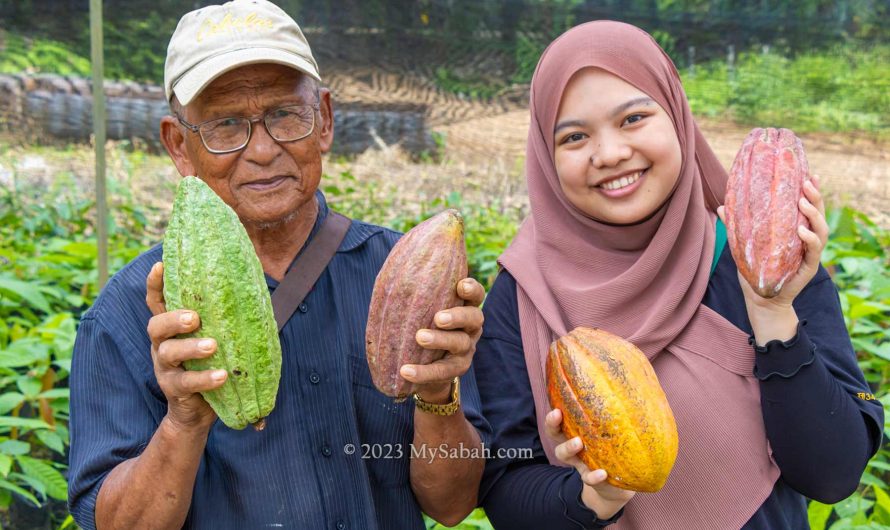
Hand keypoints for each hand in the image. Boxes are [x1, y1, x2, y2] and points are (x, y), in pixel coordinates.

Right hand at [146, 262, 225, 431]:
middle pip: (156, 325)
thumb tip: (254, 293)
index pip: (157, 302)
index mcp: (172, 328)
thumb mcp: (215, 339)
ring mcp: (165, 368)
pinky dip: (204, 379)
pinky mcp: (174, 389)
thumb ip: (224, 320)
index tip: (161, 265)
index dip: (155, 284)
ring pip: (169, 353)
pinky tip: (222, 376)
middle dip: (172, 318)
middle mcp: (163, 345)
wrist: (198, 412)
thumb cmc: (211, 365)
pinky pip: (186, 382)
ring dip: (190, 347)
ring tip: (211, 345)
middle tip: (193, 317)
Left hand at [400, 278, 484, 403]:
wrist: (425, 366)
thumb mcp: (421, 308)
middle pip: (474, 317)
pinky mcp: (457, 370)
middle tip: (438, 317)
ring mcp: (466, 349)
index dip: (472, 289)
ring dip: (440, 340)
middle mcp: (470, 327)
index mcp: (464, 307)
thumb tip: (396, 264)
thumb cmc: (420, 325)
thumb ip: (415, 292)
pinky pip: (443, 371)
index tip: (460, 285)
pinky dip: (424, 372)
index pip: (476, 295)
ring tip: (420, 337)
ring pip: (460, 343)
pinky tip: (406, 370)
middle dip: (458, 316)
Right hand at [545, 409, 634, 519]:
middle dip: (552, 424)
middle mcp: (575, 446)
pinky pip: (588, 478)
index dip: (554, 412)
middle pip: (555, 434)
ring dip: (568, 447)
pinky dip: (593, 476)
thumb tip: (633, 386)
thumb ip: (620, 413)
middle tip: (557, 415)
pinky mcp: (592, 479)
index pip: (561, 418)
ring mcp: (581, 463)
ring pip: (564, 455)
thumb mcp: (617, 430)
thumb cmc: (619, 449)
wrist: (620, 485)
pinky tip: (602, 473)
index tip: (557, 406)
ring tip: (578, 442)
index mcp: (579, 431)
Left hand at [717, 175, 828, 310]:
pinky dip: (810, 239)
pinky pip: (813, 251)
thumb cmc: (755, 270)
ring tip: (803, 201)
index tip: (807, 173)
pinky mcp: (809, 267)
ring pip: (821, 230)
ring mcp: (810, 254)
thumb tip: (721, 206)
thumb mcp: (745, 244)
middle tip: (807, 181)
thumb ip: (736, 226)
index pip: (806, 207)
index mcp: (795, 231)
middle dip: (815, 196)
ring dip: (814, 214)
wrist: (760, 299)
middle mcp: (807, 240)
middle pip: (818, 214)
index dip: (809, 191)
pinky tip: (801, 229)